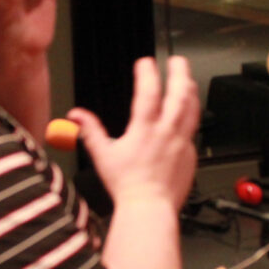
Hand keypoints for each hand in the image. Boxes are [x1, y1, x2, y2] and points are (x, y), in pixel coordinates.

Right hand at [68, 57, 199, 210]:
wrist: (149, 208)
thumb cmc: (127, 186)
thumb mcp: (103, 155)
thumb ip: (90, 131)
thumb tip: (76, 115)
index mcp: (144, 129)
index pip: (148, 92)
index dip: (147, 73)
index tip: (145, 62)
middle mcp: (166, 133)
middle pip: (179, 94)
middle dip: (179, 73)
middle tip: (177, 61)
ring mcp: (181, 143)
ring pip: (192, 110)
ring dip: (191, 91)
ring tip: (189, 81)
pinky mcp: (190, 155)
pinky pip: (193, 131)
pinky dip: (190, 118)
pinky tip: (187, 116)